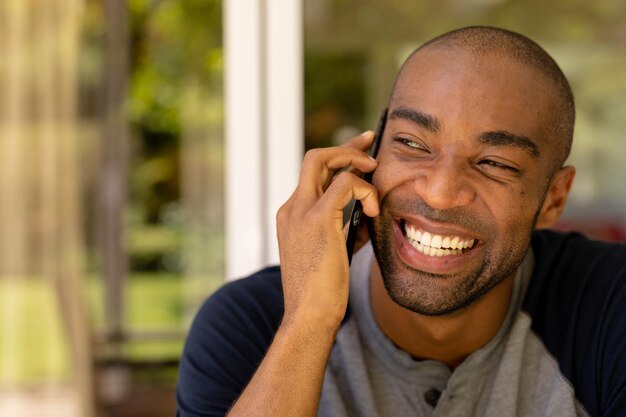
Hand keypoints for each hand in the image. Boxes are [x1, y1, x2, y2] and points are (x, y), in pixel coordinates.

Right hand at [276, 131, 379, 328]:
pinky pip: (346, 184)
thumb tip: (367, 213)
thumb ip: (343, 228)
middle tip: (370, 141)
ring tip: (376, 174)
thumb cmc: (323, 291)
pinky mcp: (317, 219)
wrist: (309, 315)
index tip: (359, 154)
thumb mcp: (333, 252)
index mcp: (292, 216)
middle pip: (315, 158)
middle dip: (346, 146)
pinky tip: (374, 210)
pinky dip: (365, 190)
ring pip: (324, 160)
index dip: (337, 159)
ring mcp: (300, 212)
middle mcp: (291, 208)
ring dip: (356, 161)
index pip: (313, 175)